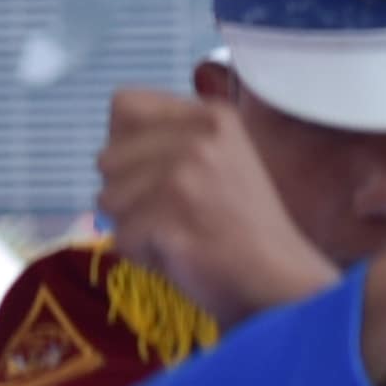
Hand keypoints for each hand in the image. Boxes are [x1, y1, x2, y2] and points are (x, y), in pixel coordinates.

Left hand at [94, 90, 333, 331]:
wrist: (278, 281)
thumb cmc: (241, 228)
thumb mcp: (218, 159)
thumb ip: (170, 141)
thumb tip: (106, 151)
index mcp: (212, 114)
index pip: (123, 104)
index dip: (125, 145)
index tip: (156, 175)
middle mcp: (199, 135)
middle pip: (107, 157)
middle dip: (127, 194)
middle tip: (176, 214)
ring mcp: (186, 174)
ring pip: (107, 198)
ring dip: (135, 226)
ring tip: (182, 233)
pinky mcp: (171, 215)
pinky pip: (121, 237)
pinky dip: (143, 255)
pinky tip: (183, 254)